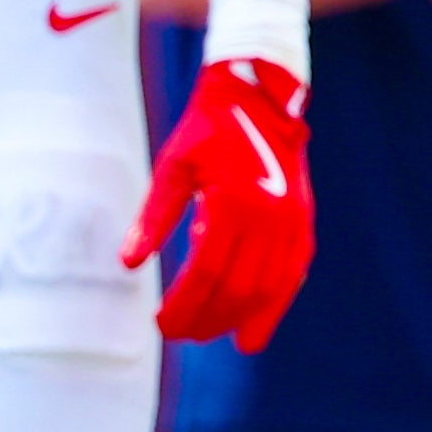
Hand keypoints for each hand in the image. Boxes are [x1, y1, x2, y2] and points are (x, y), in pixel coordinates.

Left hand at [120, 58, 313, 350]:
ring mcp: (291, 222)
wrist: (258, 97)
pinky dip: (273, 308)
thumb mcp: (173, 168)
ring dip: (236, 319)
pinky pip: (291, 277)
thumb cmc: (207, 131)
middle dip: (206, 318)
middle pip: (236, 288)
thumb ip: (154, 217)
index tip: (162, 324)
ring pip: (266, 289)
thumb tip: (129, 264)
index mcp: (233, 202)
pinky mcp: (302, 223)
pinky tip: (252, 334)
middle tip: (178, 334)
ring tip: (207, 334)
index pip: (205, 273)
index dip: (183, 305)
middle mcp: (268, 217)